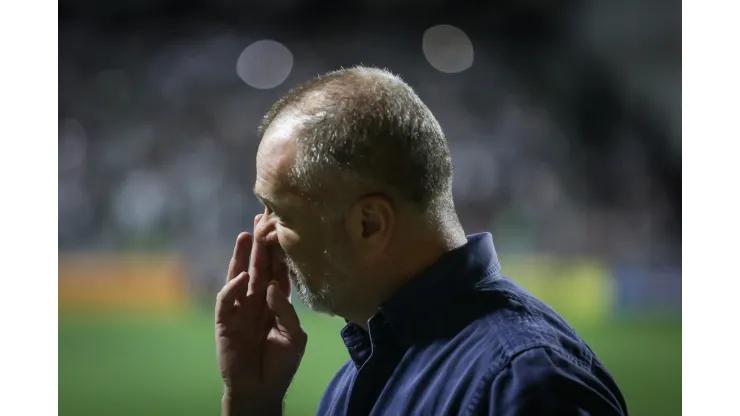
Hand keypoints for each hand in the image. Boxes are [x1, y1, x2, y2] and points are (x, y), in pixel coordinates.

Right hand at [216, 214, 306, 413]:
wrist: (262, 389)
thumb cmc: (281, 363)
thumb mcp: (294, 336)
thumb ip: (286, 311)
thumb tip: (271, 288)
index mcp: (276, 302)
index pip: (279, 271)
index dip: (280, 252)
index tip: (284, 228)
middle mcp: (258, 301)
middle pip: (259, 267)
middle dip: (261, 244)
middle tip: (263, 219)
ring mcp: (241, 309)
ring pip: (240, 276)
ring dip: (242, 256)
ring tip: (246, 234)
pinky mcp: (226, 322)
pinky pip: (227, 301)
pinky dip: (233, 287)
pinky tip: (242, 277)